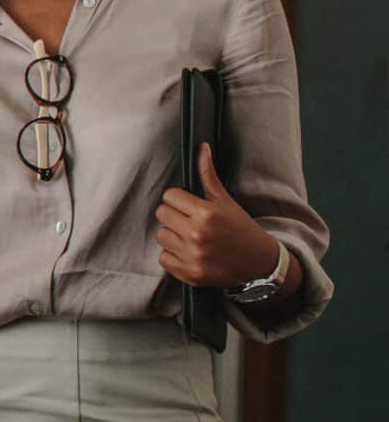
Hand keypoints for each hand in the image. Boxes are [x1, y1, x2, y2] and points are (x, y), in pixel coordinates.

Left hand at [157, 144, 283, 287]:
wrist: (260, 263)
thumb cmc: (241, 228)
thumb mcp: (226, 201)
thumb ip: (208, 175)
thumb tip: (201, 147)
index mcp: (206, 214)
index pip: (169, 196)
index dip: (179, 200)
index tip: (191, 206)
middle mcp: (197, 235)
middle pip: (161, 214)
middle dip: (175, 216)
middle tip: (191, 221)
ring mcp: (192, 256)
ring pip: (161, 236)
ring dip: (173, 236)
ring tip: (191, 237)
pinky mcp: (189, 274)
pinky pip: (163, 258)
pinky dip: (173, 256)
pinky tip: (190, 253)